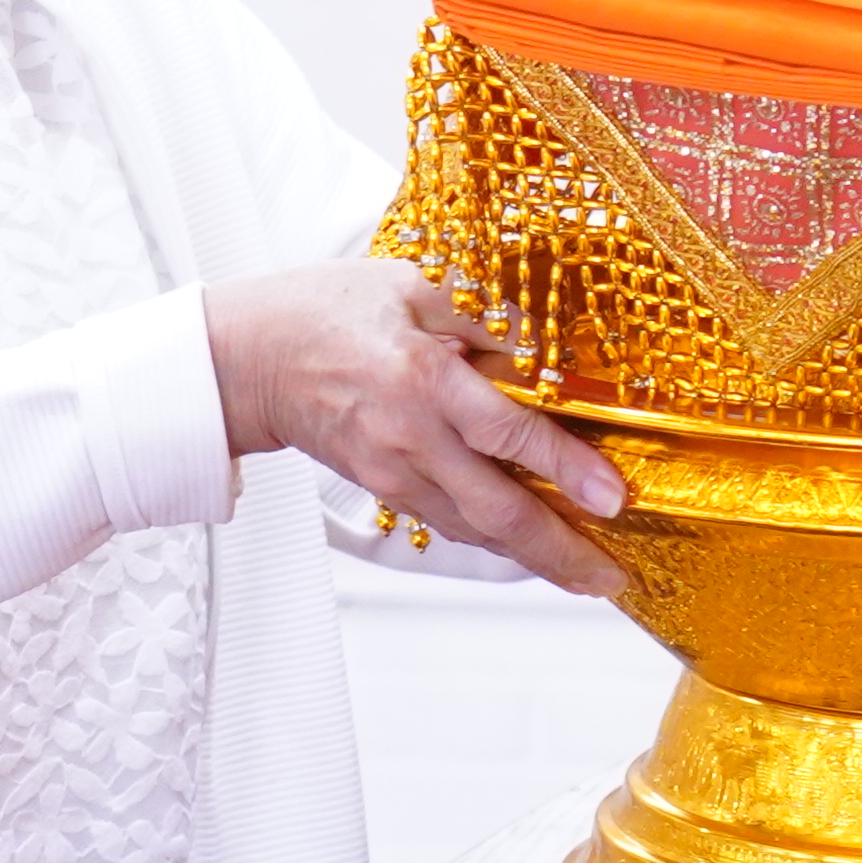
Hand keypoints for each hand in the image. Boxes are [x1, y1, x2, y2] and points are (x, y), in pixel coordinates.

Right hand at [204, 261, 631, 596]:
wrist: (250, 359)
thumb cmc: (325, 312)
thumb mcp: (412, 284)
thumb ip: (484, 314)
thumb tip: (547, 344)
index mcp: (422, 380)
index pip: (506, 434)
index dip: (565, 468)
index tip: (612, 497)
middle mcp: (411, 439)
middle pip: (497, 512)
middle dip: (561, 551)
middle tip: (611, 578)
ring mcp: (395, 473)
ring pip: (476, 531)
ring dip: (535, 558)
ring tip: (586, 573)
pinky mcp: (385, 488)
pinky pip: (450, 523)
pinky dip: (496, 542)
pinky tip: (530, 549)